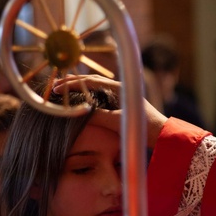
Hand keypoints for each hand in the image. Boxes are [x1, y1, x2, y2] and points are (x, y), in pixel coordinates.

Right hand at [53, 75, 167, 147]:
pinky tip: (79, 101)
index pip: (90, 81)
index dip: (71, 84)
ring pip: (95, 87)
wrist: (162, 134)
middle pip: (91, 81)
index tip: (56, 88)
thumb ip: (99, 116)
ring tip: (62, 90)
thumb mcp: (118, 122)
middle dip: (72, 82)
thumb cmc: (142, 127)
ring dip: (78, 88)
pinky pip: (100, 95)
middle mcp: (119, 88)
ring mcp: (121, 95)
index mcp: (119, 87)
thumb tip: (79, 113)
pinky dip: (86, 95)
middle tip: (54, 85)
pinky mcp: (121, 104)